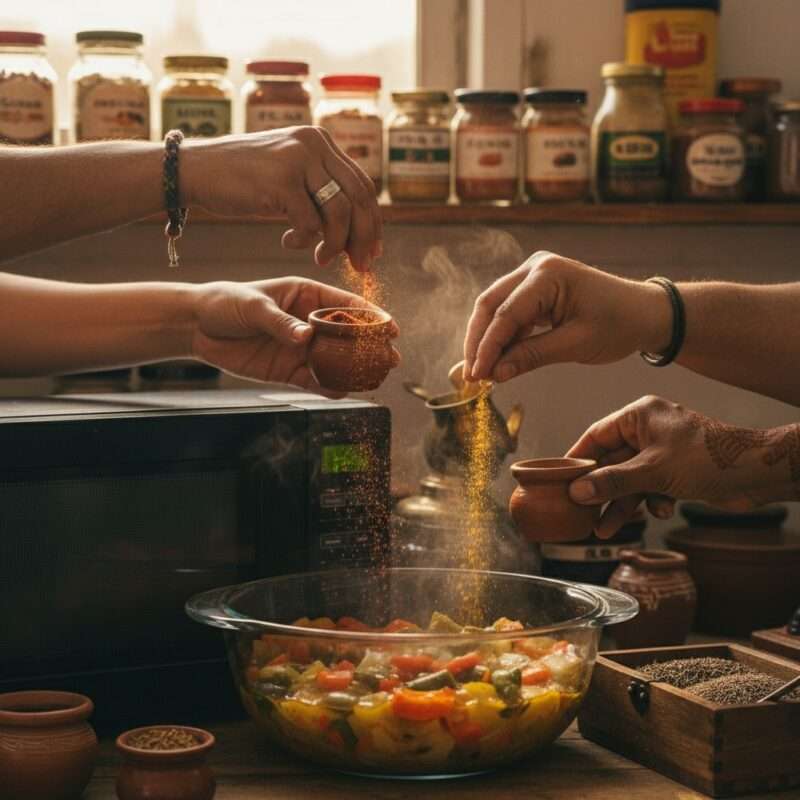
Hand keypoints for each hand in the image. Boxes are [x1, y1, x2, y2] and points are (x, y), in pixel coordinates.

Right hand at [182, 127, 381, 271]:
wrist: (195, 170)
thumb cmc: (243, 181)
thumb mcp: (289, 177)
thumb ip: (320, 191)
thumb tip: (357, 230)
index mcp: (321, 142)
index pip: (363, 185)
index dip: (373, 222)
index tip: (373, 251)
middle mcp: (315, 145)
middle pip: (360, 199)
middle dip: (363, 238)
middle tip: (360, 265)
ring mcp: (298, 159)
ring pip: (339, 213)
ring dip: (335, 245)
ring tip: (321, 259)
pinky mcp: (281, 180)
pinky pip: (309, 223)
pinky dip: (303, 241)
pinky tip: (288, 243)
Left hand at [189, 277, 399, 394]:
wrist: (197, 327)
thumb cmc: (226, 303)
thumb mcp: (254, 306)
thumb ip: (281, 322)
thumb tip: (306, 337)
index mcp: (306, 296)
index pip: (346, 305)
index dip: (371, 316)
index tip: (390, 327)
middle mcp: (309, 323)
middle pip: (348, 336)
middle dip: (371, 348)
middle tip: (391, 358)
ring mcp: (301, 348)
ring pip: (335, 361)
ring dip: (354, 370)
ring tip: (373, 378)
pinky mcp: (288, 370)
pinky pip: (314, 380)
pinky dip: (328, 387)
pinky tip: (342, 391)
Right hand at [463, 251, 671, 381]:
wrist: (646, 313)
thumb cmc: (619, 324)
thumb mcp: (575, 345)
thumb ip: (531, 357)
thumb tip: (495, 374)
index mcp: (548, 274)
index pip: (505, 314)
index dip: (486, 348)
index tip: (476, 377)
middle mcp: (535, 267)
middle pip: (490, 305)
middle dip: (478, 342)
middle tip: (470, 376)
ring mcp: (534, 275)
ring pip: (494, 309)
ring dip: (486, 340)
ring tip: (480, 373)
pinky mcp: (535, 288)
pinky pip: (509, 312)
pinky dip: (502, 337)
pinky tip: (497, 360)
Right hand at [565, 395, 799, 537]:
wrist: (757, 474)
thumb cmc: (708, 459)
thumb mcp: (653, 472)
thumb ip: (612, 482)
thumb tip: (576, 492)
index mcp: (639, 415)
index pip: (595, 435)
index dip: (576, 459)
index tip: (558, 480)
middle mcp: (647, 430)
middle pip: (610, 462)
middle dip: (600, 491)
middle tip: (580, 513)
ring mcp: (661, 452)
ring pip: (629, 480)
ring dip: (622, 504)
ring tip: (606, 530)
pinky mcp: (674, 470)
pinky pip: (648, 487)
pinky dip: (651, 501)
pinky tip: (661, 511)